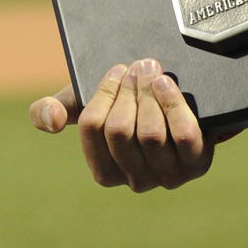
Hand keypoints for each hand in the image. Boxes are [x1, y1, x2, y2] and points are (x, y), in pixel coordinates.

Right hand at [29, 59, 218, 191]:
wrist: (178, 104)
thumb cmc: (126, 105)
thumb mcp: (86, 103)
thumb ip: (53, 109)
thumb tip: (50, 120)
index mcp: (105, 172)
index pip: (93, 128)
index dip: (103, 93)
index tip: (117, 70)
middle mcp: (135, 182)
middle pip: (121, 130)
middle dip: (129, 91)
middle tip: (139, 65)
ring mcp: (167, 176)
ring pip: (151, 134)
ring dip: (149, 94)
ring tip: (152, 69)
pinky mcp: (197, 165)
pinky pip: (183, 135)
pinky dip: (174, 104)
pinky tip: (167, 84)